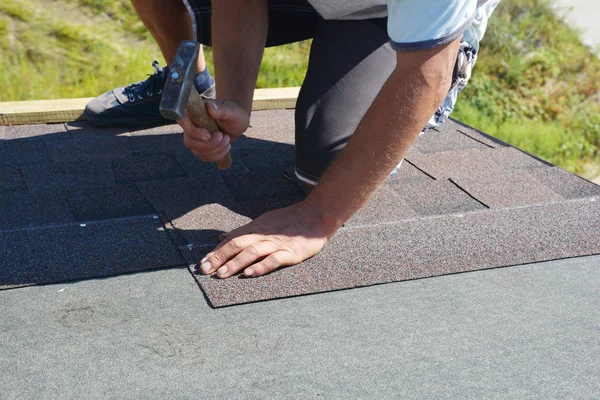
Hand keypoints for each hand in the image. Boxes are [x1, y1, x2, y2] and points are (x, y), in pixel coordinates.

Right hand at [178, 99, 249, 162]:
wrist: (237, 121)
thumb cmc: (233, 112)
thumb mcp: (231, 110)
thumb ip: (221, 109)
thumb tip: (210, 107)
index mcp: (195, 112)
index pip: (182, 121)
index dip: (193, 131)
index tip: (208, 135)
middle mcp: (191, 125)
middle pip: (189, 142)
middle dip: (208, 145)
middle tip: (222, 136)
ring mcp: (195, 138)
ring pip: (197, 152)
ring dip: (216, 150)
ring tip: (227, 139)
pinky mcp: (201, 147)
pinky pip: (205, 157)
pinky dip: (218, 155)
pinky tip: (226, 146)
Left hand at [199, 201, 334, 278]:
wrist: (316, 216)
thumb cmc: (290, 220)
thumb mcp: (264, 221)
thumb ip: (243, 231)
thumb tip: (221, 237)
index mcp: (256, 228)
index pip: (232, 240)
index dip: (216, 251)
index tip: (203, 262)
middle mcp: (263, 235)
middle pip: (237, 245)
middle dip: (220, 257)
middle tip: (205, 270)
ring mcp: (277, 244)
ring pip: (252, 253)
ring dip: (235, 263)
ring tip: (221, 274)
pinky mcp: (290, 252)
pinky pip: (273, 260)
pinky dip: (261, 266)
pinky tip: (249, 274)